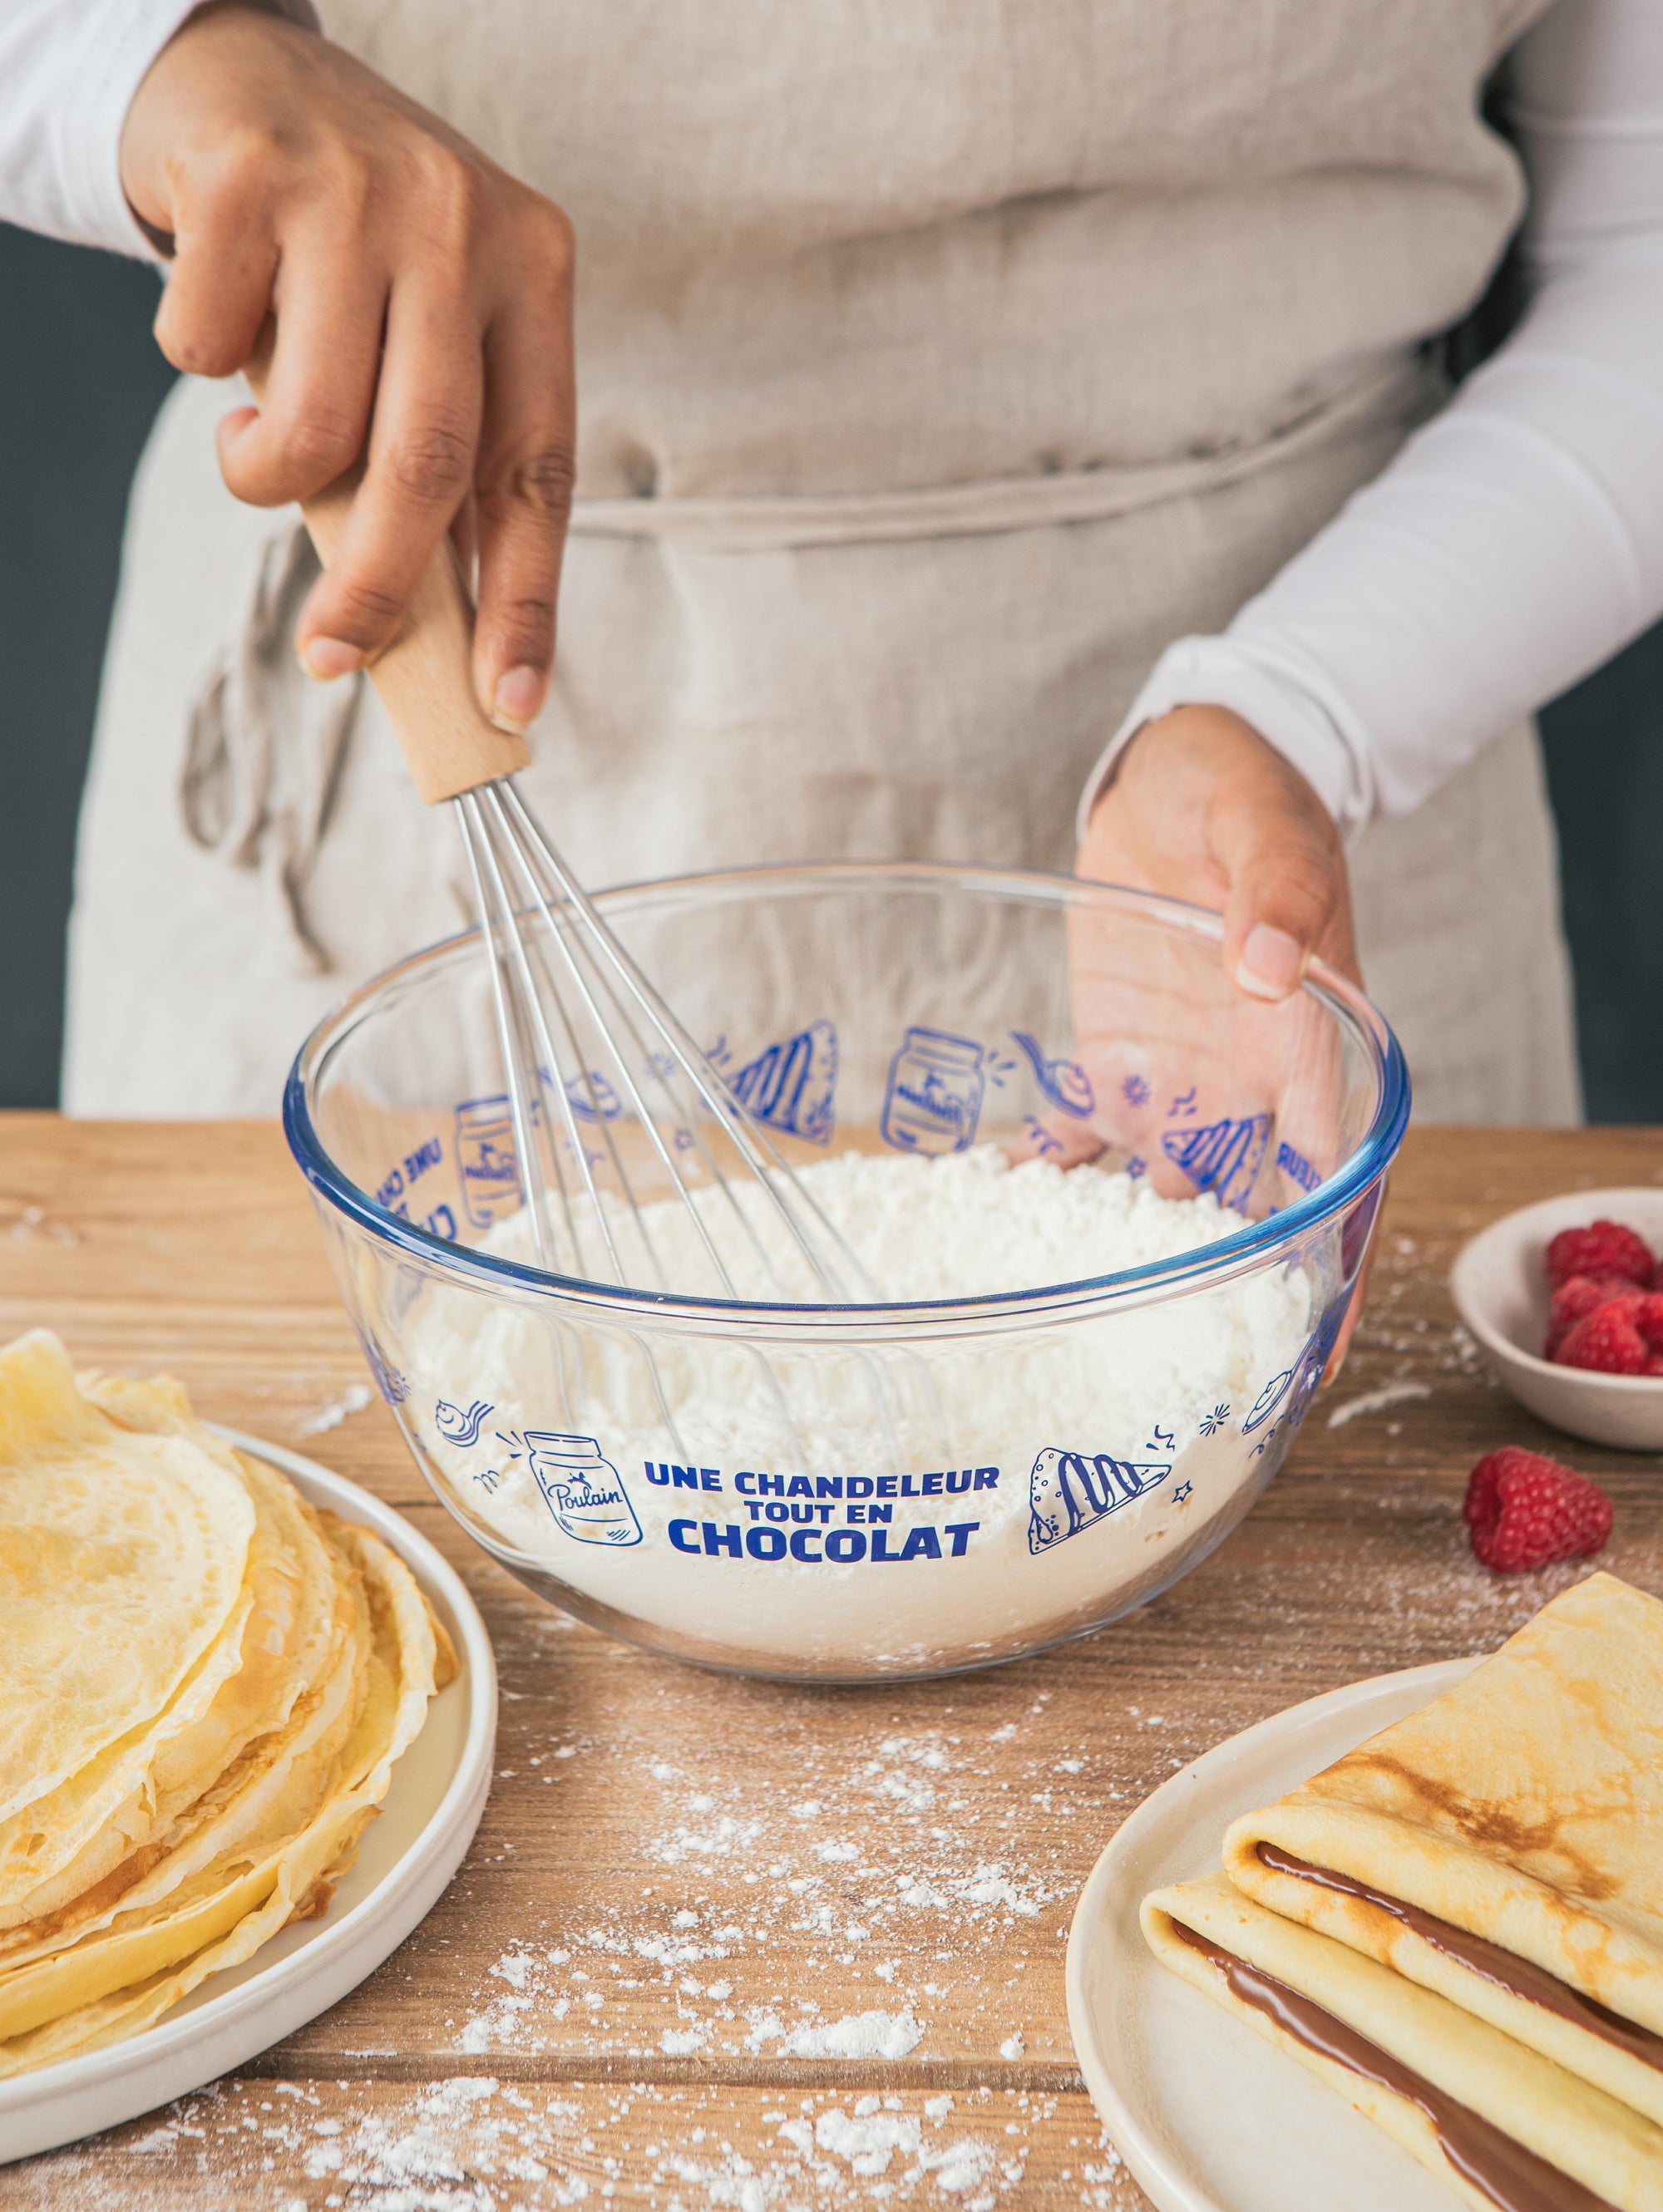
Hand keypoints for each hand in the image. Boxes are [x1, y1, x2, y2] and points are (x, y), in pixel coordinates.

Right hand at [120, 1, 575, 731]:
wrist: (243, 73)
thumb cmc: (350, 247)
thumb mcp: (428, 326)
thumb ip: (445, 450)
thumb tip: (444, 629)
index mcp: (534, 272)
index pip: (539, 468)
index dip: (527, 598)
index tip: (511, 701)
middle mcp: (462, 225)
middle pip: (431, 463)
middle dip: (379, 587)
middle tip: (334, 657)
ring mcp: (357, 194)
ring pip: (315, 428)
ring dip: (264, 477)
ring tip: (256, 450)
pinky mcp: (249, 180)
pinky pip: (209, 356)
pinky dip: (199, 368)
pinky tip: (220, 316)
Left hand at [1022, 704, 1375, 1374]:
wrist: (1177, 773)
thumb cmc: (1244, 791)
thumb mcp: (1265, 826)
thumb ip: (1275, 895)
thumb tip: (1269, 971)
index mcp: (1309, 1041)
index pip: (1332, 1167)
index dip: (1325, 1258)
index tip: (1310, 1342)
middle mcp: (1248, 1084)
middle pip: (1249, 1212)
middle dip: (1223, 1293)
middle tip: (1178, 1382)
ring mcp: (1180, 1081)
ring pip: (1159, 1195)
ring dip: (1125, 1256)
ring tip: (1076, 1322)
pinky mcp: (1114, 1060)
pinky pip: (1082, 1140)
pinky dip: (1046, 1181)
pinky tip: (1001, 1216)